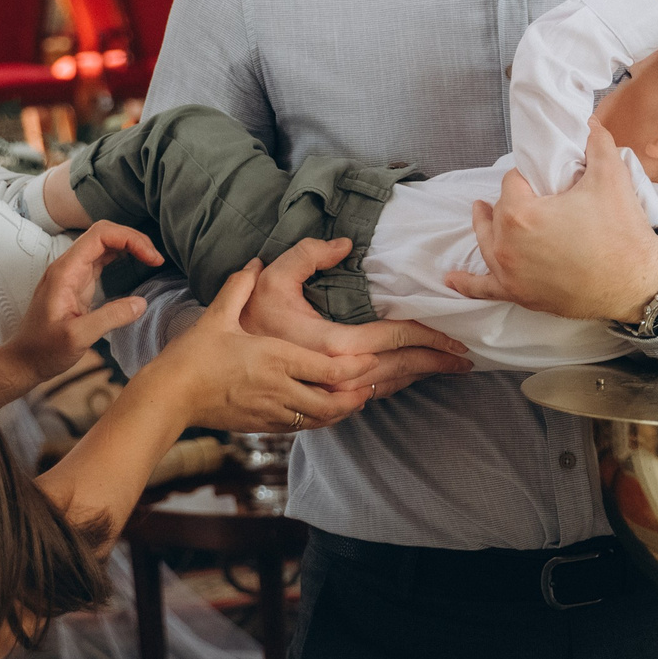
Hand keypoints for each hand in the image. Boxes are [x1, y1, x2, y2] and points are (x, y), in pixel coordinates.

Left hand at [0, 222, 164, 390]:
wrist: (24, 360)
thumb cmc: (44, 350)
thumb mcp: (78, 337)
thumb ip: (110, 318)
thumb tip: (141, 303)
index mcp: (65, 272)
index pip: (100, 235)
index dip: (130, 239)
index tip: (152, 258)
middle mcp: (68, 266)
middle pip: (104, 233)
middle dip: (133, 239)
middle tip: (156, 258)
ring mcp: (72, 273)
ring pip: (104, 244)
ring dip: (129, 246)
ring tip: (151, 260)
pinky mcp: (77, 283)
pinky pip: (101, 258)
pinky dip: (122, 256)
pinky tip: (136, 264)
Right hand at [141, 262, 376, 432]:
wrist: (169, 397)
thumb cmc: (192, 356)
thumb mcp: (217, 316)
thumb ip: (239, 286)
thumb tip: (253, 261)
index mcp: (274, 358)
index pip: (328, 368)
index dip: (355, 367)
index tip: (371, 359)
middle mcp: (279, 388)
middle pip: (332, 400)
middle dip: (357, 394)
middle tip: (375, 383)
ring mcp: (271, 411)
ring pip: (319, 418)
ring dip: (342, 410)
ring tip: (358, 399)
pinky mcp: (261, 426)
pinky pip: (301, 427)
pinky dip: (320, 421)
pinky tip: (326, 413)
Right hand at [247, 236, 473, 398]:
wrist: (192, 385)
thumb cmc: (230, 331)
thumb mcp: (266, 280)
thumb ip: (306, 256)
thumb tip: (343, 244)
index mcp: (325, 347)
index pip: (390, 340)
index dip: (427, 338)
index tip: (454, 338)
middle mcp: (328, 380)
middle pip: (396, 370)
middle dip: (434, 363)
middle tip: (465, 359)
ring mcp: (321, 402)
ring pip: (382, 390)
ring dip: (415, 379)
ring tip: (443, 369)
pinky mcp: (310, 414)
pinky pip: (361, 402)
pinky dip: (387, 389)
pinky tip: (401, 380)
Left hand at [446, 123, 657, 323]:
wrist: (637, 285)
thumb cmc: (621, 234)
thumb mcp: (611, 178)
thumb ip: (596, 143)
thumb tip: (586, 123)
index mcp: (522, 214)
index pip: (513, 181)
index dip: (529, 175)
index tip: (544, 176)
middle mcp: (507, 245)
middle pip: (499, 211)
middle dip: (514, 199)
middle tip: (537, 195)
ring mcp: (510, 274)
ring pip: (487, 242)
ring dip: (484, 226)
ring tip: (480, 211)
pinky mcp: (519, 295)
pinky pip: (484, 289)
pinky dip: (467, 283)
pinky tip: (451, 279)